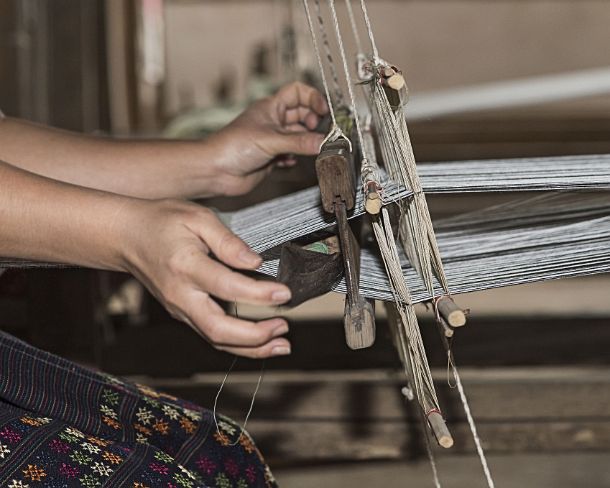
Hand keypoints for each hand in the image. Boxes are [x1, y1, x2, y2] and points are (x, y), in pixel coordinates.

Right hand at [121, 199, 292, 357]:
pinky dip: (238, 344)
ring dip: (251, 347)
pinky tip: (260, 341)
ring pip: (215, 339)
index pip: (227, 287)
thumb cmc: (161, 222)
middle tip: (284, 327)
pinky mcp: (183, 314)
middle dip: (256, 335)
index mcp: (186, 266)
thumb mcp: (197, 217)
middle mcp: (181, 295)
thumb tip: (255, 262)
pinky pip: (211, 335)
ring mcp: (180, 309)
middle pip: (219, 329)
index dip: (259, 294)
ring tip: (281, 344)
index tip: (284, 293)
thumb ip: (228, 241)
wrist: (126, 236)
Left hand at [209, 82, 328, 195]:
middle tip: (321, 133)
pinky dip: (295, 158)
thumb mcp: (270, 140)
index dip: (312, 98)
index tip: (324, 111)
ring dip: (306, 142)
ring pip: (298, 137)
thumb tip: (323, 142)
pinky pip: (291, 155)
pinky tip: (291, 161)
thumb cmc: (231, 147)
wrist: (215, 171)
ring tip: (313, 148)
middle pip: (302, 115)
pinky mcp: (271, 158)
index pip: (297, 93)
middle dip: (313, 123)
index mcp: (271, 108)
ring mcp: (272, 140)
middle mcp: (273, 122)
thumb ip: (299, 142)